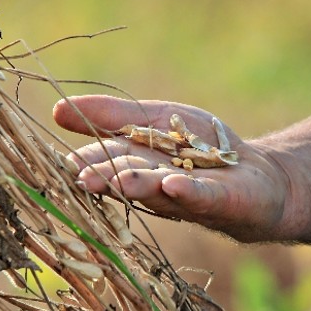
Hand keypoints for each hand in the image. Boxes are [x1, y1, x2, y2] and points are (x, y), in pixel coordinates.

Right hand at [53, 95, 289, 241]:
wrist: (255, 175)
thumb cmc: (200, 146)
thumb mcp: (155, 119)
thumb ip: (112, 115)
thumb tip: (55, 109)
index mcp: (134, 162)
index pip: (102, 159)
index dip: (82, 159)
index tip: (57, 161)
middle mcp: (154, 184)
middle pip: (124, 176)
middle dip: (103, 177)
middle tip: (78, 177)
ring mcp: (184, 195)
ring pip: (156, 189)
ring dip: (137, 184)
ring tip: (118, 179)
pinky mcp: (218, 200)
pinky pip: (200, 195)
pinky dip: (187, 190)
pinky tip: (172, 183)